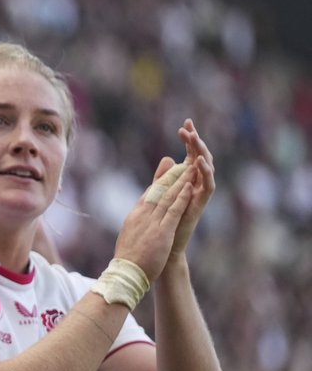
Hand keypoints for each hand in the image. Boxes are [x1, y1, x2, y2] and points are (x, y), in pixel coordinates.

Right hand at [112, 149, 199, 281]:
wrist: (126, 274)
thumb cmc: (128, 259)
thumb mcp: (131, 236)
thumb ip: (138, 222)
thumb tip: (140, 215)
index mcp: (135, 216)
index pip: (149, 194)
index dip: (161, 182)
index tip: (170, 171)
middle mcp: (142, 215)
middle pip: (158, 191)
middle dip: (172, 176)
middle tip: (183, 162)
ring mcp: (152, 222)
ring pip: (167, 197)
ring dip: (179, 181)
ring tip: (189, 168)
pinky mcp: (162, 231)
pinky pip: (173, 210)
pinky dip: (181, 198)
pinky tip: (189, 187)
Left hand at [166, 119, 214, 261]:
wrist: (164, 247)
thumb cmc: (163, 222)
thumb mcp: (161, 194)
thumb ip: (163, 176)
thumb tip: (167, 158)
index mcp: (187, 180)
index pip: (191, 154)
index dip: (190, 139)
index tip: (185, 122)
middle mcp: (197, 185)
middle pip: (200, 157)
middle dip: (196, 141)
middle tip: (188, 127)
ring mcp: (200, 194)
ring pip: (207, 169)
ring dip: (201, 153)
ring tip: (194, 139)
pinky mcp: (201, 204)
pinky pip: (208, 186)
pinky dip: (205, 173)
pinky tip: (199, 162)